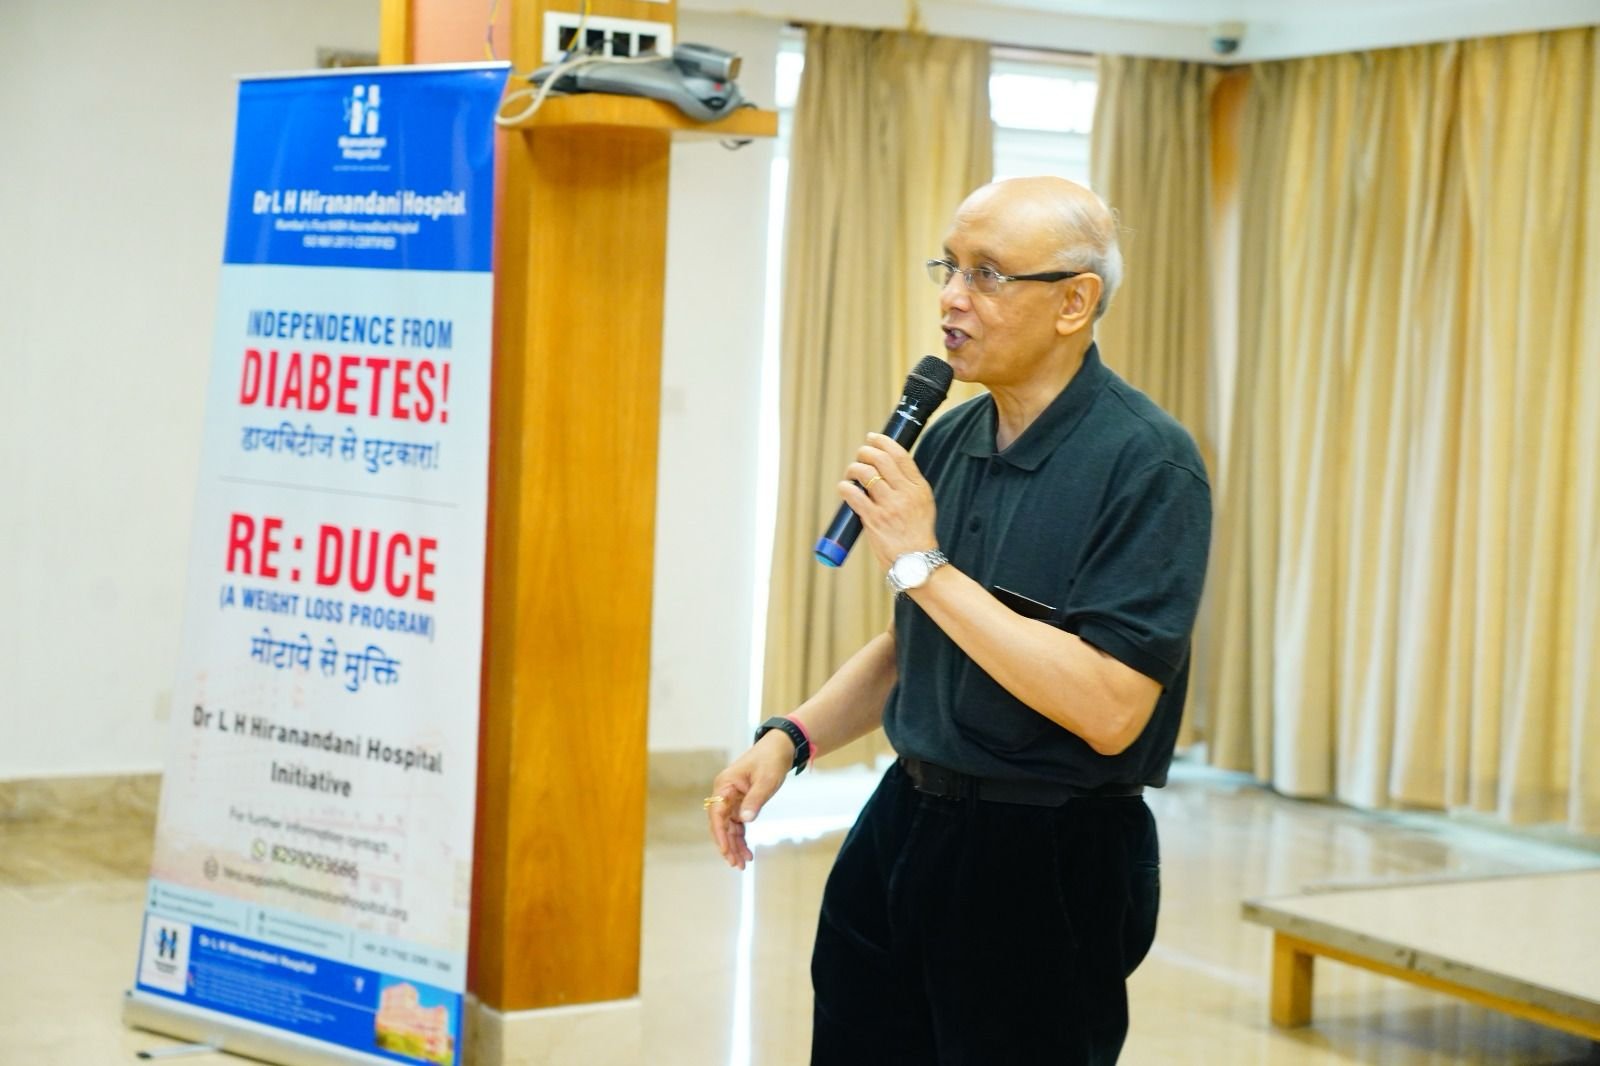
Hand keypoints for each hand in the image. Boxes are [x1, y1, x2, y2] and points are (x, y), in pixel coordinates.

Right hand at [706, 730, 794, 869]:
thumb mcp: (766, 780)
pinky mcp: (741, 802)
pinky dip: (741, 838)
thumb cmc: (771, 760)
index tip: (727, 851)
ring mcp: (731, 799)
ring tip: (743, 864)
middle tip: (737, 865)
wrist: (780, 747)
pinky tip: (747, 852)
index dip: (720, 834)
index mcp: (725, 786)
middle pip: (720, 824)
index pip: (717, 814)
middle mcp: (724, 793)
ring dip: (734, 845)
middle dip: (727, 845)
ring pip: (729, 827)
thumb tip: (745, 820)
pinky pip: (737, 824)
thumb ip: (755, 800)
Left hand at [838, 433, 938, 570]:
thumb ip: (908, 487)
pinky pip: (854, 495)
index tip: (873, 438)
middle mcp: (905, 494)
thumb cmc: (917, 535)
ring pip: (866, 473)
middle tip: (860, 455)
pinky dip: (844, 487)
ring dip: (853, 468)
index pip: (901, 455)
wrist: (916, 563)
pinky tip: (843, 488)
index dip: (883, 442)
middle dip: (865, 452)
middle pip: (881, 459)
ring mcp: (889, 506)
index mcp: (919, 488)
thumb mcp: (923, 505)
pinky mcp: (874, 519)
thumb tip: (885, 469)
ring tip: (851, 473)